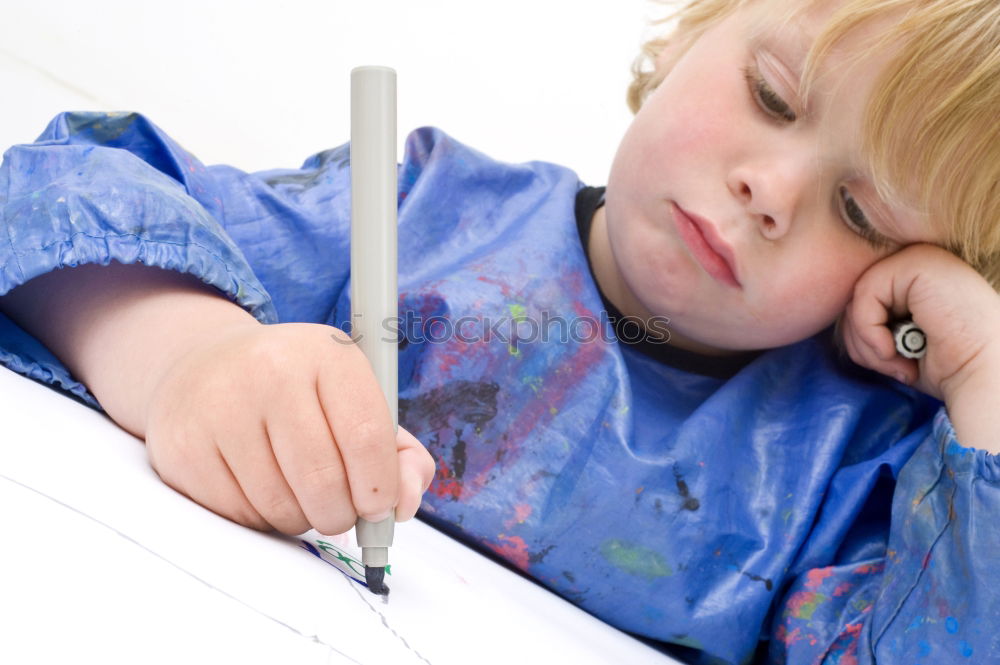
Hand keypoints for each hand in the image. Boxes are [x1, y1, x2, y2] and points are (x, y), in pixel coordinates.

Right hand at [143, 320, 434, 535]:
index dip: (380, 487)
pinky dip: (260, 518)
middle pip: (324, 479)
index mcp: (327, 353)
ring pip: (281, 505)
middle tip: (339, 512)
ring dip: (300, 518)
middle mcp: (272, 370)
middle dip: (341, 513)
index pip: (367, 436)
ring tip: (297, 493)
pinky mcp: (186, 445)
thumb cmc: (299, 396)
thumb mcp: (355, 403)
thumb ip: (399, 454)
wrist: (203, 367)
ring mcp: (222, 406)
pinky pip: (240, 514)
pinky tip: (259, 487)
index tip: (379, 507)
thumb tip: (404, 504)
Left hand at [840, 244, 999, 452]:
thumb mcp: (897, 339)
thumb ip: (868, 320)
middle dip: (862, 343)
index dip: (864, 339)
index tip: (894, 366)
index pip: (860, 301)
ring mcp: (919, 257)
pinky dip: (870, 331)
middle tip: (894, 367)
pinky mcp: (916, 263)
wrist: (984, 374)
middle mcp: (917, 261)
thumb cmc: (947, 364)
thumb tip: (836, 319)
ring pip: (854, 299)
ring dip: (868, 344)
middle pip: (853, 299)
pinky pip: (864, 296)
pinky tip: (896, 349)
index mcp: (915, 277)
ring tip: (900, 362)